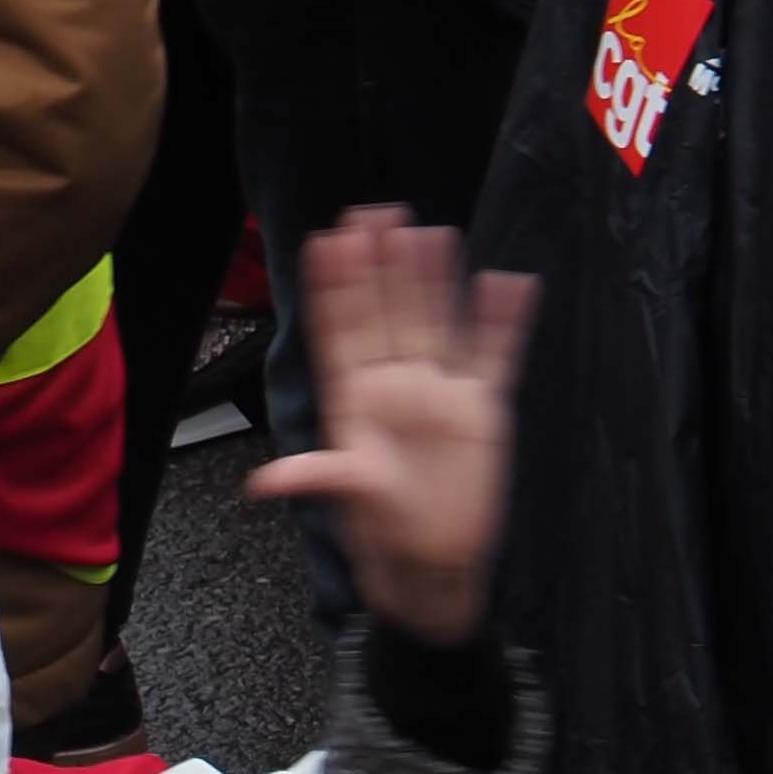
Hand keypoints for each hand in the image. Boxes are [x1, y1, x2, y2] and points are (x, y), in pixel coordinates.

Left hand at [265, 207, 527, 643]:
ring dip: (433, 279)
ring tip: (428, 231)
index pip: (341, 329)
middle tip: (372, 212)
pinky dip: (502, 320)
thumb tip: (266, 482)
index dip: (334, 286)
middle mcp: (395, 384)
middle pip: (387, 312)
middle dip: (380, 265)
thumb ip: (319, 478)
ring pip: (436, 321)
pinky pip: (493, 354)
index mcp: (355, 396)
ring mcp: (439, 391)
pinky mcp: (482, 408)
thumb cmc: (384, 526)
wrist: (432, 561)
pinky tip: (506, 282)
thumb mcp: (351, 497)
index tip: (325, 239)